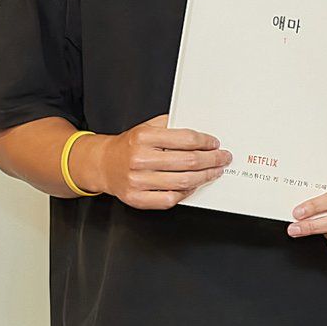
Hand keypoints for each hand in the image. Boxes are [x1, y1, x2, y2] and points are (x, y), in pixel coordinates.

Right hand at [75, 114, 229, 209]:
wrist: (103, 164)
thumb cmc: (129, 146)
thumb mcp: (147, 128)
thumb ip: (171, 126)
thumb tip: (201, 132)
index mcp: (143, 138)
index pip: (186, 139)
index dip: (206, 142)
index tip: (215, 144)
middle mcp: (139, 159)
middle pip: (189, 161)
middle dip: (212, 160)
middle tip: (223, 158)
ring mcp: (137, 181)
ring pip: (183, 181)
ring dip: (205, 176)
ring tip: (214, 171)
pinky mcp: (137, 198)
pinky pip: (170, 199)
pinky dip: (187, 192)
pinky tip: (193, 185)